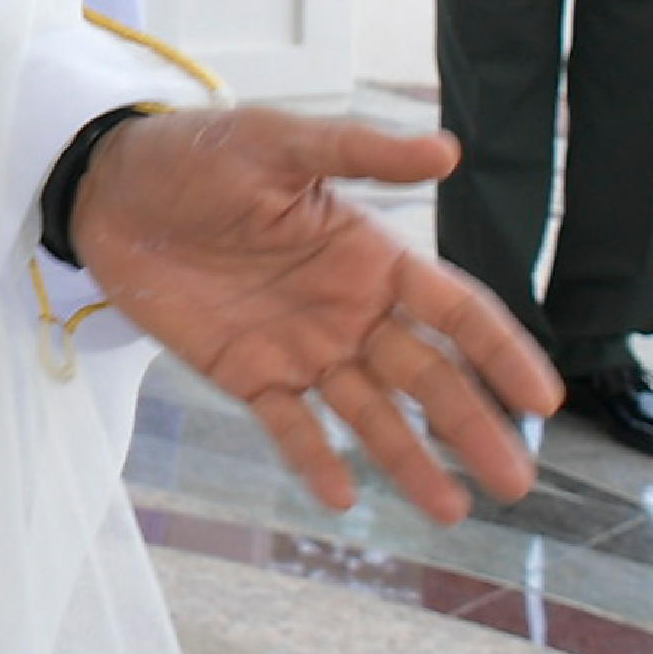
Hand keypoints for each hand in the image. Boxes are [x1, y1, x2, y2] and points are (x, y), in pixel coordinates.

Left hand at [72, 107, 561, 522]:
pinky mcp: (247, 372)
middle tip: (515, 481)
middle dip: (472, 426)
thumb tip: (448, 150)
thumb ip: (359, 153)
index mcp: (370, 256)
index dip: (500, 352)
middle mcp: (349, 310)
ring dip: (409, 459)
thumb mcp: (278, 143)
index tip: (541, 399)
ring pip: (369, 413)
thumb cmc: (199, 154)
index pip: (455, 311)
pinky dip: (316, 460)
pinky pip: (290, 425)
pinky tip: (344, 499)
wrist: (110, 188)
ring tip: (449, 509)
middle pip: (426, 376)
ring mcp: (301, 346)